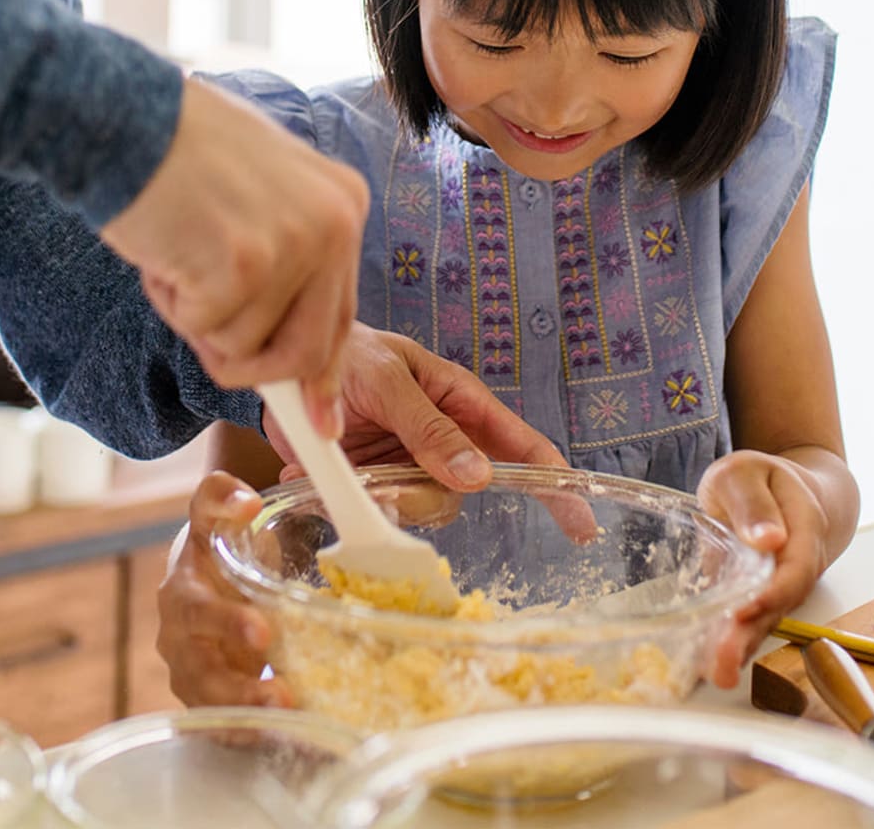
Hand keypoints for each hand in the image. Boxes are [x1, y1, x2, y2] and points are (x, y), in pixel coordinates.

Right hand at [101, 78, 368, 433]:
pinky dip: (170, 303)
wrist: (123, 117)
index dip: (319, 373)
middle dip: (251, 364)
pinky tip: (163, 245)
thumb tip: (305, 364)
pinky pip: (204, 332)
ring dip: (194, 315)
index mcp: (344, 204)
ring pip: (243, 348)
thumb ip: (289, 264)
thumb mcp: (264, 195)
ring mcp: (293, 245)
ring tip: (178, 247)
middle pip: (306, 353)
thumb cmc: (178, 152)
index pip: (340, 315)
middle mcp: (334, 224)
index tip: (320, 421)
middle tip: (202, 324)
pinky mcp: (243, 266)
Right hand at [157, 471, 291, 709]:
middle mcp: (180, 640)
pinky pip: (223, 724)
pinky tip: (282, 733)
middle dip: (238, 683)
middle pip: (201, 668)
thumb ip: (222, 495)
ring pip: (212, 703)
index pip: (196, 608)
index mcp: (182, 594)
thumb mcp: (213, 513)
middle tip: (281, 691)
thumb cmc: (211, 544)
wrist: (198, 578)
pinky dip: (248, 732)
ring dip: (248, 712)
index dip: (225, 621)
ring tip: (287, 712)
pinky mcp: (208, 701)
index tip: (262, 631)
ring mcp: (191, 675)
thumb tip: (246, 502)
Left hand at [265, 323, 596, 539]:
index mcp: (460, 402)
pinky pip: (375, 510)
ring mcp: (407, 461)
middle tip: (384, 489)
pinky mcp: (372, 479)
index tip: (581, 522)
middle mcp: (442, 437)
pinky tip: (316, 471)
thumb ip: (429, 426)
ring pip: (418, 506)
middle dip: (424, 496)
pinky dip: (343, 498)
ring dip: (380, 498)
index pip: (521, 446)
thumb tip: (479, 476)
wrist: (292, 362)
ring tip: (345, 471)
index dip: (554, 483)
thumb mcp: (389, 379)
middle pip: (461, 490)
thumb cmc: (349, 352)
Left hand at [697, 449, 831, 686]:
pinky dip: (727, 643)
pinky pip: (747, 624)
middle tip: (721, 666)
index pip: (793, 572)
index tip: (741, 612)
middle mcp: (798, 568)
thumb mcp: (746, 473)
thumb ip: (753, 502)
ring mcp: (779, 588)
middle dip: (748, 638)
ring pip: (762, 623)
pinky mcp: (758, 599)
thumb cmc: (761, 479)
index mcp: (803, 530)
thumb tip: (769, 539)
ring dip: (738, 650)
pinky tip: (705, 663)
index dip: (769, 596)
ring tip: (713, 674)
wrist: (779, 491)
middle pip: (777, 608)